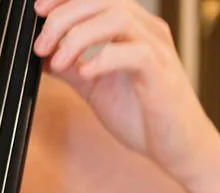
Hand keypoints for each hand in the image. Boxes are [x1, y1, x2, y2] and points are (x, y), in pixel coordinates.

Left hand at [32, 0, 219, 181]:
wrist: (180, 150)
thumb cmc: (145, 119)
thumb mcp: (97, 89)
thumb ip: (74, 70)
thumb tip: (45, 56)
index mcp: (132, 29)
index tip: (38, 11)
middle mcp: (146, 31)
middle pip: (102, 0)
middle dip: (65, 16)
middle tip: (41, 44)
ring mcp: (156, 49)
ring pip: (116, 18)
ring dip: (79, 35)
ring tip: (58, 60)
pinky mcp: (161, 74)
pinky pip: (133, 53)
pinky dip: (104, 59)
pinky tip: (85, 73)